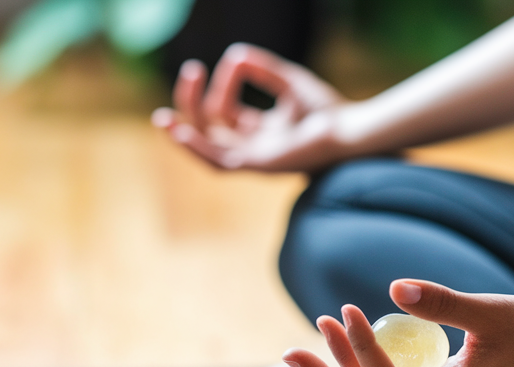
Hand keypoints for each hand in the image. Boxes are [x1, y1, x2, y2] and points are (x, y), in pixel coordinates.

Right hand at [151, 43, 351, 172]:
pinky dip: (197, 148)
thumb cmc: (328, 110)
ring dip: (184, 134)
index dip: (223, 83)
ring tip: (163, 117)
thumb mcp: (290, 81)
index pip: (225, 112)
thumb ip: (264, 69)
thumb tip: (235, 54)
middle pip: (209, 131)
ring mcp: (254, 160)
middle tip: (190, 71)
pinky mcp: (258, 166)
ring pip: (207, 151)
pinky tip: (180, 132)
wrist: (351, 130)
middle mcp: (253, 149)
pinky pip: (218, 162)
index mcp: (259, 133)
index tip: (236, 60)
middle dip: (191, 104)